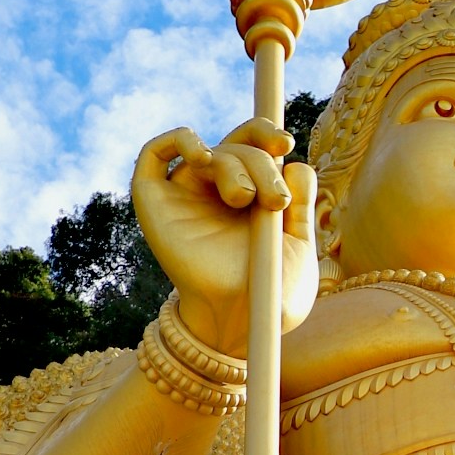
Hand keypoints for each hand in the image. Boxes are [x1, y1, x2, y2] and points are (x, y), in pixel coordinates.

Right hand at [131, 122, 319, 359]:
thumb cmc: (274, 291)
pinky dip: (178, 140)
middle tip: (275, 199)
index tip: (286, 143)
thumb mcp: (299, 242)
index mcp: (250, 195)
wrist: (246, 320)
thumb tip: (295, 163)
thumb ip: (301, 202)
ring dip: (235, 164)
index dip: (265, 134)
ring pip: (209, 152)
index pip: (252, 145)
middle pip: (235, 146)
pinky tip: (202, 154)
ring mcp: (185, 195)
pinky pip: (153, 154)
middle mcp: (216, 191)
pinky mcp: (155, 203)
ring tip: (247, 199)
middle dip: (260, 161)